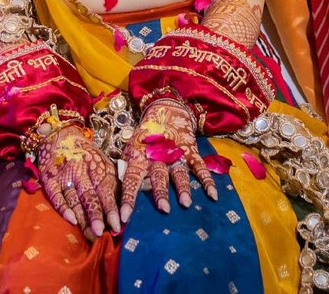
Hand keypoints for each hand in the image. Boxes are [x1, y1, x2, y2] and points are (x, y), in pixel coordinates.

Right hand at [34, 123, 119, 239]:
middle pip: (90, 195)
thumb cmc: (87, 154)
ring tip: (89, 234)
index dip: (111, 208)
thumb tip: (124, 211)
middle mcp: (82, 170)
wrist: (60, 133)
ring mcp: (65, 173)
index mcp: (98, 167)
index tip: (117, 226)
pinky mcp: (50, 177)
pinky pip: (55, 194)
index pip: (106, 190)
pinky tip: (70, 219)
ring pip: (74, 198)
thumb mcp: (103, 163)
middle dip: (96, 215)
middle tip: (101, 233)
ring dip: (82, 217)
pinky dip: (62, 207)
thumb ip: (112, 183)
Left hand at [120, 94, 216, 221]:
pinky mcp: (190, 151)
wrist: (165, 111)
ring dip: (182, 187)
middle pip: (158, 176)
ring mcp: (175, 153)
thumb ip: (127, 170)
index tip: (124, 217)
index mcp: (138, 156)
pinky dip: (207, 180)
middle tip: (163, 209)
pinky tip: (212, 195)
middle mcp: (156, 155)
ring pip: (179, 172)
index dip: (128, 198)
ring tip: (186, 203)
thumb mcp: (132, 150)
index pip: (130, 179)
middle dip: (160, 192)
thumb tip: (115, 196)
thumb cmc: (145, 139)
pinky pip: (200, 166)